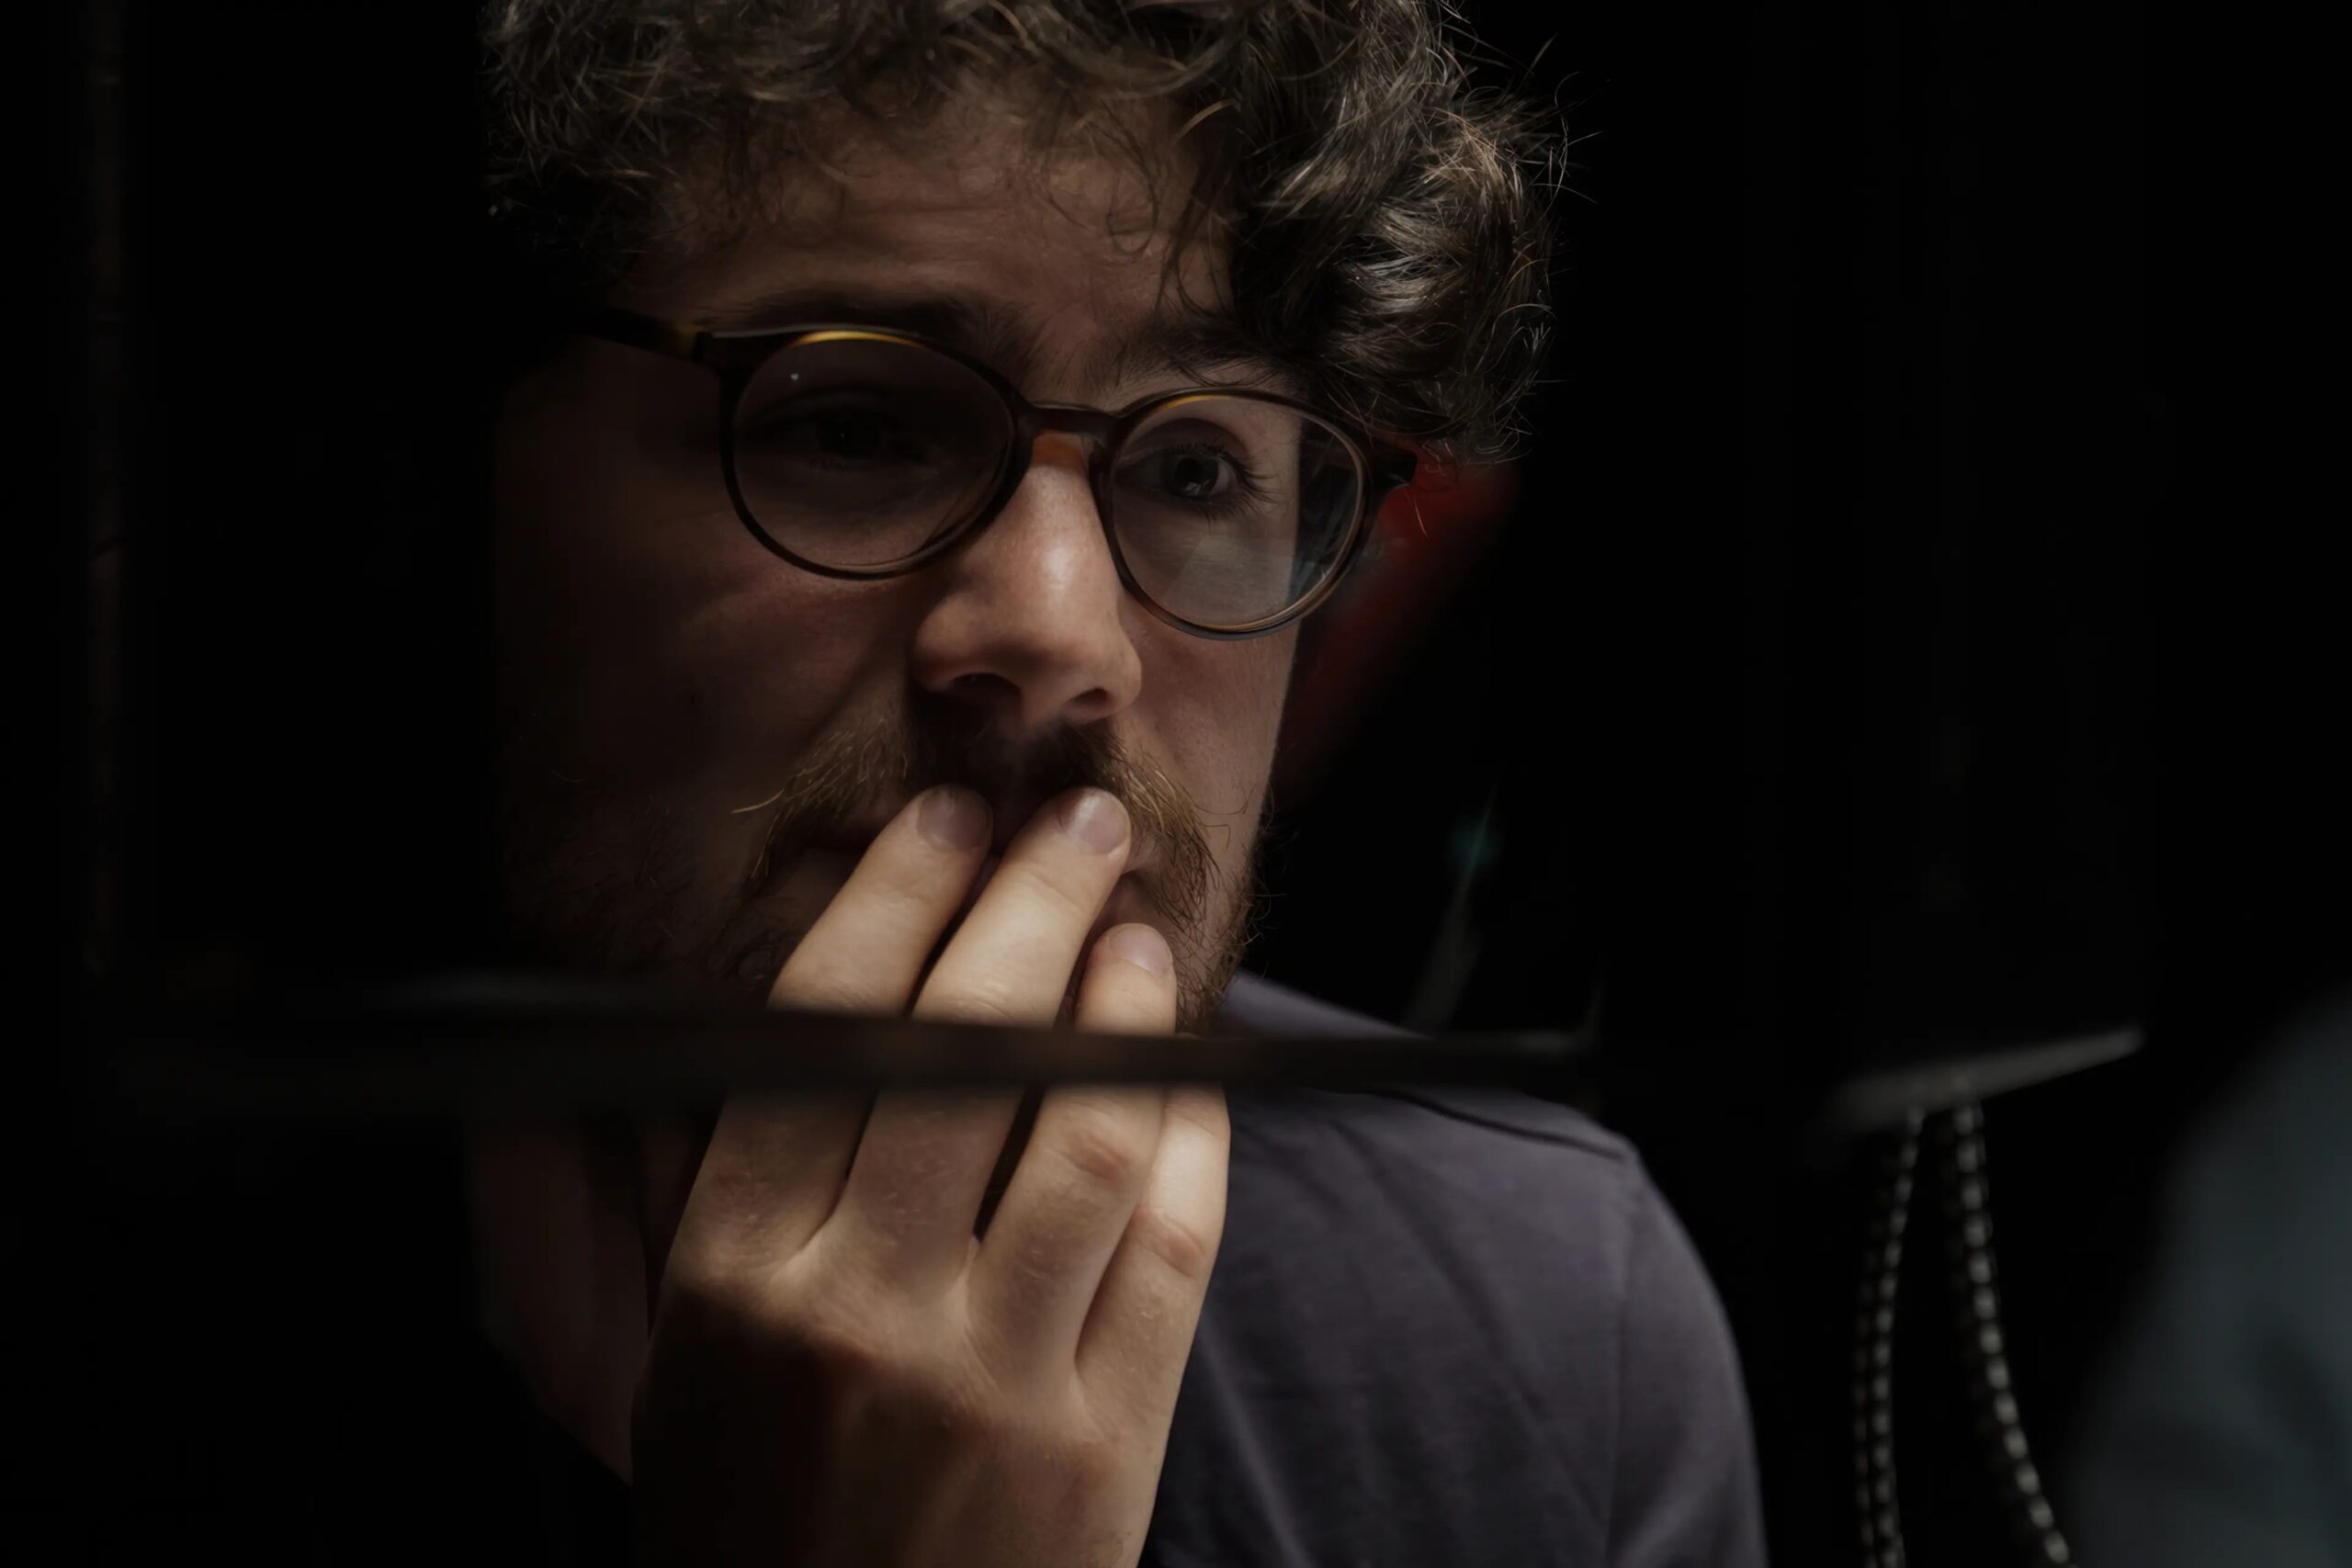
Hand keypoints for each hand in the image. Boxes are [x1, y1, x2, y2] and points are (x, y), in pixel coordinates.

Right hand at [630, 786, 1230, 1567]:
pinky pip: (1165, 1245)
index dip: (893, 902)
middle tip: (1070, 821)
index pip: (820, 1032)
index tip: (942, 822)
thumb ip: (674, 1199)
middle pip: (959, 1045)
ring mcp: (987, 1381)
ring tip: (1132, 928)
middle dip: (1026, 902)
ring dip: (1120, 1003)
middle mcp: (854, 1314)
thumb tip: (699, 1027)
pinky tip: (1185, 1066)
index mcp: (731, 1280)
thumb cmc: (750, 1520)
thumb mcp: (675, 1366)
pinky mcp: (1098, 1441)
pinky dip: (1187, 1132)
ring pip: (1078, 1125)